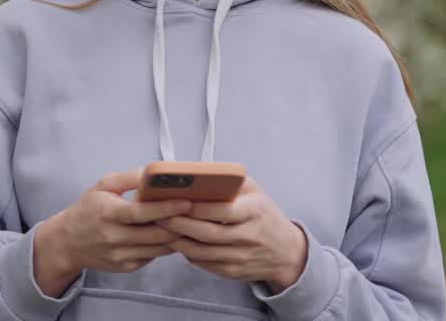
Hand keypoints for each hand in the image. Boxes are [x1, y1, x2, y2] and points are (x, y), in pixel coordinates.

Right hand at [34, 168, 190, 294]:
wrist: (68, 242)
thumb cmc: (89, 209)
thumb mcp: (103, 185)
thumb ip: (129, 177)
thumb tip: (156, 174)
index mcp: (108, 214)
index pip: (142, 213)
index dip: (167, 208)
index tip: (188, 201)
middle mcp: (114, 238)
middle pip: (156, 234)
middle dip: (180, 224)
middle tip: (199, 212)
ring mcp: (121, 256)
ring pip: (159, 248)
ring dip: (177, 236)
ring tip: (191, 222)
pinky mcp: (127, 267)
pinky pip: (153, 256)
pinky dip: (165, 245)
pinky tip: (172, 234)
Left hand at [156, 175, 307, 292]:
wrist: (287, 252)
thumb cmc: (264, 215)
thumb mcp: (255, 192)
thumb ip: (230, 181)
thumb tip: (197, 174)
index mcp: (255, 211)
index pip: (222, 211)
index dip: (197, 208)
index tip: (176, 200)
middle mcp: (249, 236)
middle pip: (208, 233)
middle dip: (180, 224)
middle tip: (159, 214)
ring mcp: (241, 257)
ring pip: (203, 252)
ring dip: (179, 240)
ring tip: (161, 227)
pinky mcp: (233, 272)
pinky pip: (205, 264)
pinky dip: (187, 253)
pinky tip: (176, 242)